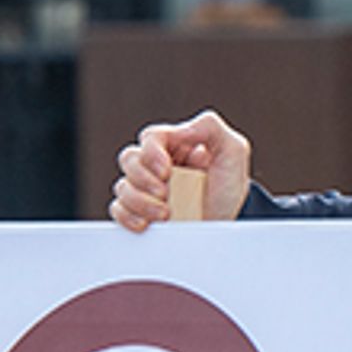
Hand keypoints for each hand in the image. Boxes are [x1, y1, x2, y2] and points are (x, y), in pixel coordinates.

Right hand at [111, 111, 255, 229]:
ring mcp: (146, 189)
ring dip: (140, 202)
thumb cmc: (230, 187)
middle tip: (165, 195)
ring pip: (122, 186)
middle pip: (129, 159)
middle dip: (143, 179)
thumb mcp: (233, 150)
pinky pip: (118, 210)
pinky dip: (127, 216)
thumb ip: (210, 127)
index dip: (152, 153)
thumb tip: (179, 130)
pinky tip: (146, 223)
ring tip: (165, 214)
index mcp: (175, 145)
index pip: (150, 137)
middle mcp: (156, 164)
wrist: (230, 224)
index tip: (166, 172)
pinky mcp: (139, 211)